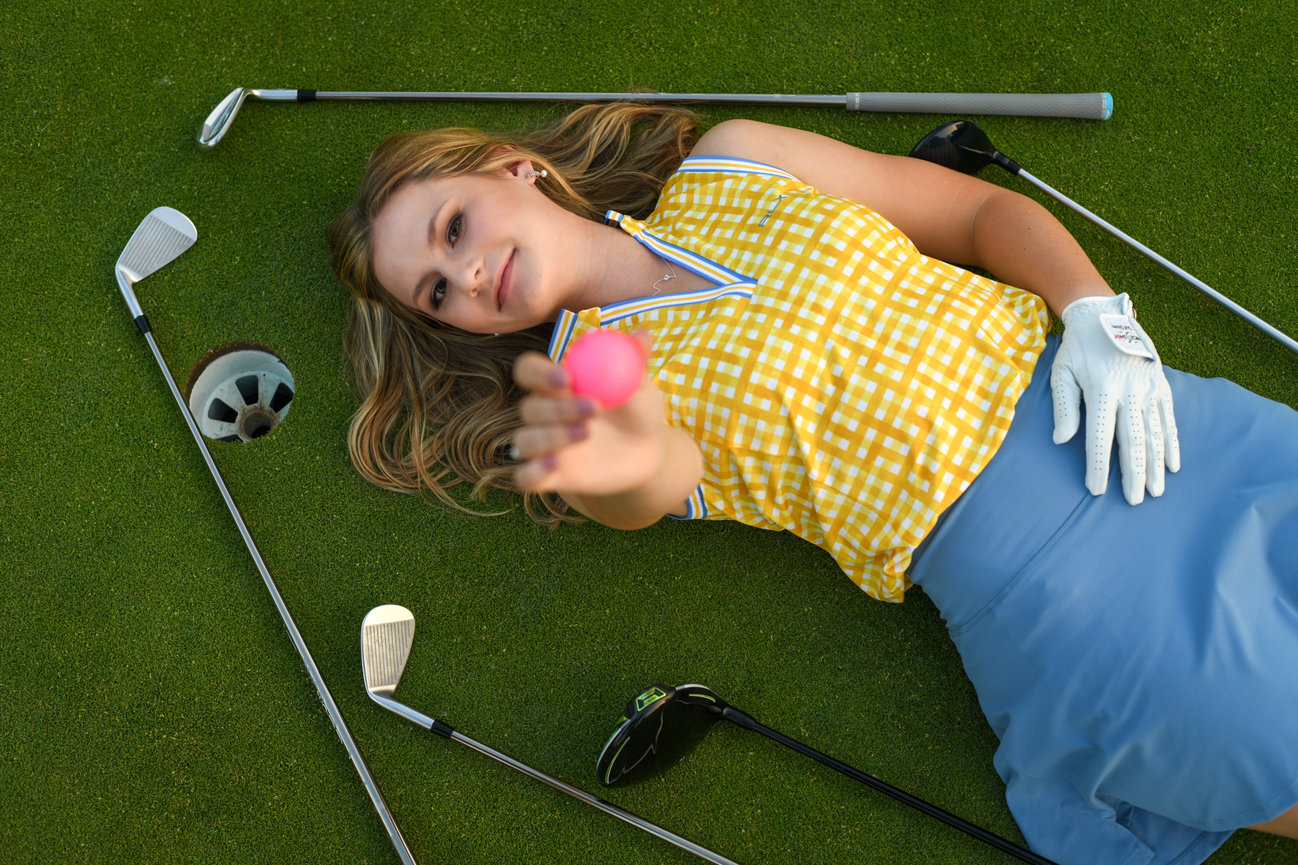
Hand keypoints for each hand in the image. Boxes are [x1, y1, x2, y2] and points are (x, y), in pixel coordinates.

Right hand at [511, 333, 671, 497]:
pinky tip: (554, 465)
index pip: (529, 370)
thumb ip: (635, 360)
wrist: (646, 452)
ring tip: (587, 434)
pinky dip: (533, 472)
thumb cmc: (637, 410)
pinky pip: (525, 477)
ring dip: (549, 438)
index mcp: (558, 385)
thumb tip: (642, 333)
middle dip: (558, 408)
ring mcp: (544, 446)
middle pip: (529, 407)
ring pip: (523, 441)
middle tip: (594, 408)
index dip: (540, 373)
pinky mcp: (548, 475)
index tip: (566, 378)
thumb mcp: (640, 385)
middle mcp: (544, 414)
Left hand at [1051, 293, 1179, 504]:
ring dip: (1156, 466)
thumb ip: (1064, 407)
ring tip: (1155, 491)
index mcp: (1101, 389)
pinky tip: (1173, 466)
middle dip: (1133, 474)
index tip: (1096, 490)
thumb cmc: (1077, 349)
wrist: (1105, 315)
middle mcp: (1130, 391)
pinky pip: (1169, 420)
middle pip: (1133, 440)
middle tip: (1134, 501)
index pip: (1099, 437)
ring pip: (1155, 434)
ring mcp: (1149, 388)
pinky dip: (1172, 444)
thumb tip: (1061, 440)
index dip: (1098, 466)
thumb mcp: (1062, 373)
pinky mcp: (1161, 385)